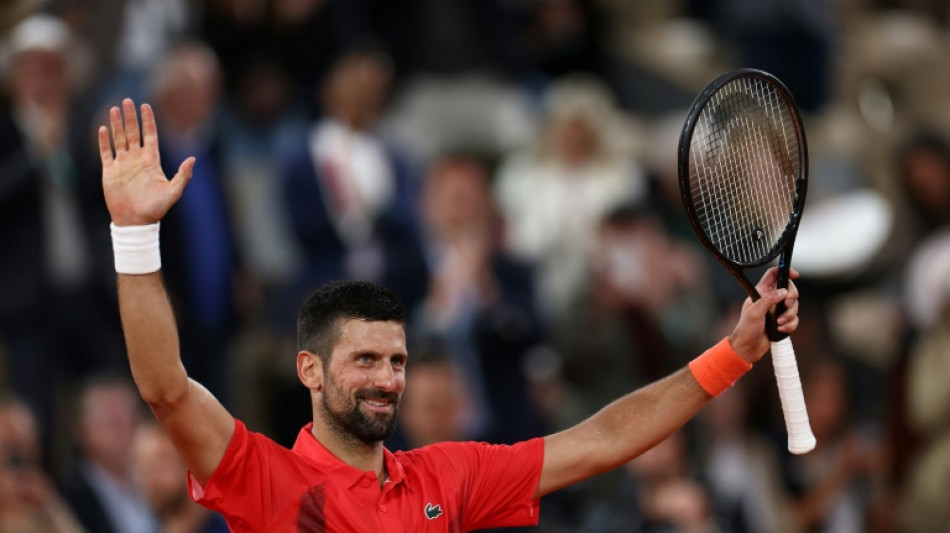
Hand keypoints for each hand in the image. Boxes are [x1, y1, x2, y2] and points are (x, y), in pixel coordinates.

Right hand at [100, 98, 194, 225]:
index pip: (150, 135)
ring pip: (119, 139)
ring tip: (115, 108)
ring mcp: (123, 164)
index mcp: (152, 161)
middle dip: (131, 117)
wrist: (136, 222)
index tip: (146, 105)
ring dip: (117, 124)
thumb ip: (183, 175)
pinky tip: (104, 128)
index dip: (148, 121)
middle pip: (133, 133)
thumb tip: (193, 159)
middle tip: (128, 100)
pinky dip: (104, 141)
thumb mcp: (173, 192)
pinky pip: (106, 153)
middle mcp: (137, 159)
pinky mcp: (110, 172)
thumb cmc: (156, 209)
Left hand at [729, 267, 799, 362]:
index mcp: (761, 292)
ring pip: (793, 306)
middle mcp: (770, 300)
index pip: (773, 275)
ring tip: (778, 323)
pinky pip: (794, 319)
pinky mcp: (782, 322)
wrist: (748, 349)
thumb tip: (783, 292)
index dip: (784, 271)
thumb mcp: (755, 312)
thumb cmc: (746, 329)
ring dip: (789, 316)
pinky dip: (790, 325)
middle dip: (792, 298)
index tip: (795, 274)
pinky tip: (779, 330)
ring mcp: (777, 311)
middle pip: (789, 290)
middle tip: (786, 305)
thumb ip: (768, 300)